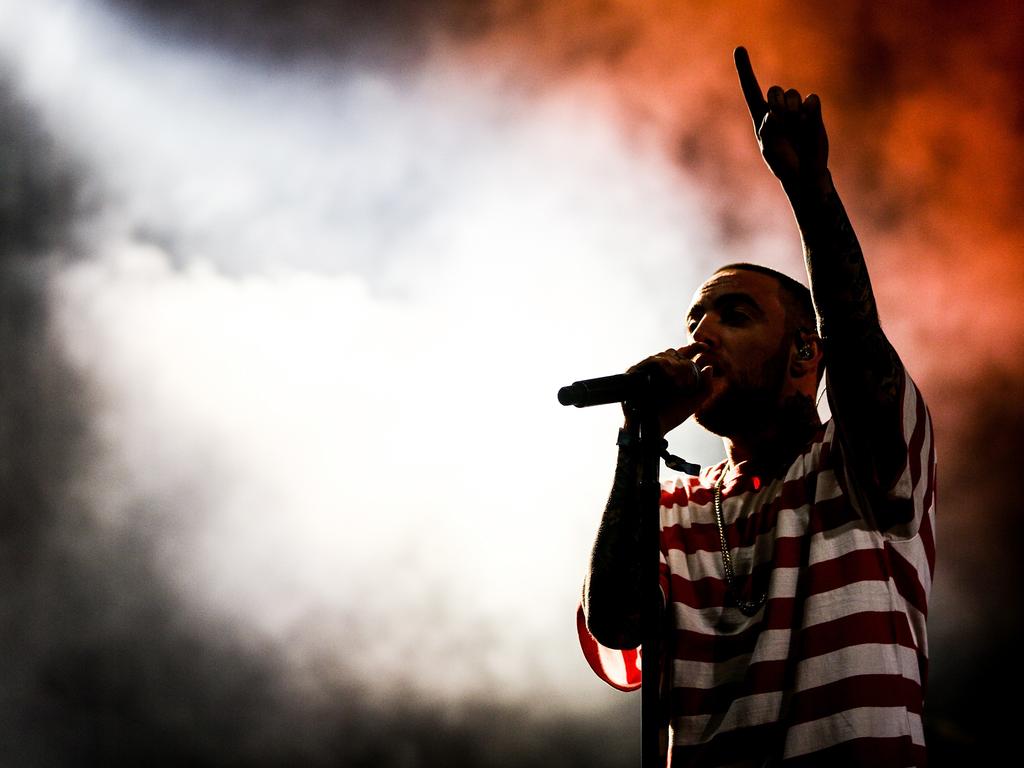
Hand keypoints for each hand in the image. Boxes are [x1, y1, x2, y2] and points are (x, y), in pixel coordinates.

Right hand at [622, 344, 712, 436]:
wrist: (654, 427)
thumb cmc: (672, 415)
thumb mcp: (694, 402)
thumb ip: (707, 387)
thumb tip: (709, 367)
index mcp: (672, 373)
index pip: (683, 354)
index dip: (695, 347)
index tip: (706, 347)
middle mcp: (659, 369)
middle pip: (674, 353)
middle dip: (684, 364)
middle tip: (687, 383)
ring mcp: (646, 369)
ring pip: (663, 355)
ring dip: (675, 366)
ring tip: (680, 383)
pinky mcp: (635, 372)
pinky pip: (651, 361)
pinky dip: (662, 365)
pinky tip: (670, 376)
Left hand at [734, 46, 828, 187]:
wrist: (805, 172)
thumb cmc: (784, 162)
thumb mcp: (770, 149)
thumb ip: (767, 131)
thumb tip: (772, 113)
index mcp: (761, 116)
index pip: (751, 88)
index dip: (745, 69)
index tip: (739, 48)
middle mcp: (778, 108)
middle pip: (775, 90)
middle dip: (777, 104)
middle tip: (781, 122)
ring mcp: (796, 108)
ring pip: (793, 94)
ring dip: (793, 111)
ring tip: (795, 128)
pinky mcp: (813, 110)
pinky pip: (811, 99)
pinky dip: (809, 111)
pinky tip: (808, 124)